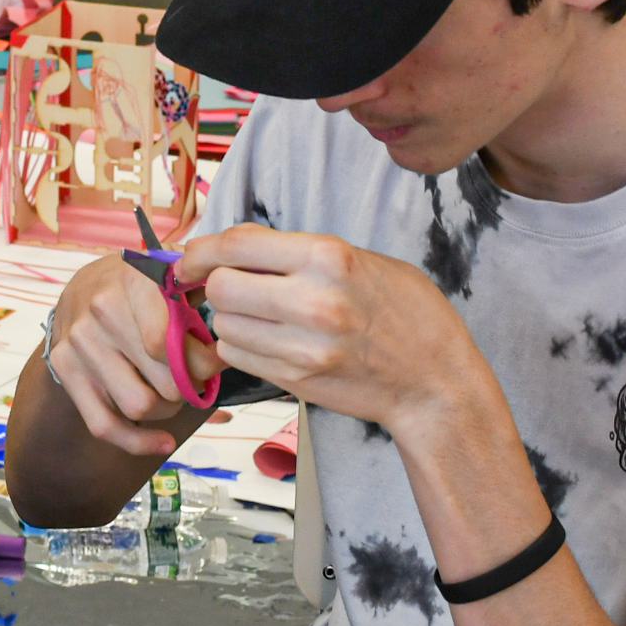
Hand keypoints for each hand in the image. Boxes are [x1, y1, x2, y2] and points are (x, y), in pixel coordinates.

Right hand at [44, 250, 216, 459]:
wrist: (84, 287)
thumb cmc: (142, 287)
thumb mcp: (174, 275)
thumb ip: (204, 294)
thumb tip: (232, 330)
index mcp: (134, 283)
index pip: (170, 344)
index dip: (203, 362)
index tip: (217, 361)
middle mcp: (102, 312)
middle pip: (163, 381)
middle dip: (189, 387)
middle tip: (195, 378)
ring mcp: (80, 344)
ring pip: (139, 406)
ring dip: (167, 410)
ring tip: (173, 394)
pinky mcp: (66, 370)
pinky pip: (103, 425)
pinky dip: (138, 442)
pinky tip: (163, 442)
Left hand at [174, 222, 470, 433]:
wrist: (433, 381)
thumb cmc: (405, 312)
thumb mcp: (360, 260)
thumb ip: (297, 250)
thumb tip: (234, 244)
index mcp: (330, 257)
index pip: (237, 244)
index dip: (202, 249)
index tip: (191, 257)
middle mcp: (314, 301)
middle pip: (220, 288)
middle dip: (215, 285)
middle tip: (232, 286)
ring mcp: (303, 347)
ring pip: (223, 326)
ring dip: (230, 318)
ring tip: (260, 316)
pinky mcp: (295, 380)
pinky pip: (238, 356)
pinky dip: (241, 346)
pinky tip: (268, 340)